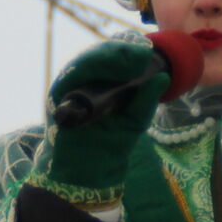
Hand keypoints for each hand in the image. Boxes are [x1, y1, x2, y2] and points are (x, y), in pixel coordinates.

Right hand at [37, 40, 167, 196]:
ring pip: (88, 59)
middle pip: (101, 54)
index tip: (148, 52)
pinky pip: (73, 73)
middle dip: (123, 50)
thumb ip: (146, 101)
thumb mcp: (134, 122)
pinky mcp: (58, 93)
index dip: (130, 50)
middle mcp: (85, 80)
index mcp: (103, 83)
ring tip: (134, 58)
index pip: (115, 58)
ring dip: (111, 55)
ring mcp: (69, 85)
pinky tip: (111, 68)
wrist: (87, 171)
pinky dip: (93, 67)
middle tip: (144, 54)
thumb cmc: (108, 144)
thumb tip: (163, 78)